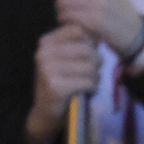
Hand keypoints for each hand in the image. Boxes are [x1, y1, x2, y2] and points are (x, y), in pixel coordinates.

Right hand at [27, 25, 103, 143]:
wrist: (46, 113)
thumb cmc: (63, 82)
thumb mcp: (67, 59)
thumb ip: (80, 44)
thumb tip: (100, 33)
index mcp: (47, 42)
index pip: (79, 30)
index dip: (91, 43)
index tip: (88, 56)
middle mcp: (44, 52)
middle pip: (88, 49)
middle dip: (96, 63)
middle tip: (90, 74)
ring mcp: (48, 69)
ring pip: (90, 66)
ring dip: (95, 77)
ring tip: (87, 83)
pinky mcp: (55, 86)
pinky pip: (88, 82)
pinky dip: (93, 88)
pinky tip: (85, 92)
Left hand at [52, 0, 143, 55]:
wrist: (134, 33)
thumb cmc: (116, 5)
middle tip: (72, 1)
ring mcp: (98, 3)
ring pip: (60, 1)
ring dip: (62, 9)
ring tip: (74, 13)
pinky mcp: (93, 20)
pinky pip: (65, 16)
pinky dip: (66, 20)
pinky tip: (75, 22)